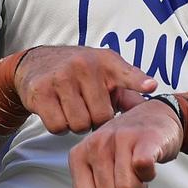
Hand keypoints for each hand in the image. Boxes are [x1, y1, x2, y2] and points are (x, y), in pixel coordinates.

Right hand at [13, 46, 155, 133]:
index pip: (126, 72)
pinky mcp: (41, 91)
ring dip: (76, 124)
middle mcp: (84, 65)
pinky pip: (58, 126)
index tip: (151, 85)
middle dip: (95, 120)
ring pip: (79, 124)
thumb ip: (127, 92)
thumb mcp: (104, 74)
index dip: (138, 81)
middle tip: (87, 108)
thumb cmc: (79, 73)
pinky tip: (57, 111)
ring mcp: (62, 77)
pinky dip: (59, 126)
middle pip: (101, 116)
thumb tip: (151, 111)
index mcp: (105, 61)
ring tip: (73, 108)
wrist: (36, 62)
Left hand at [68, 96, 183, 187]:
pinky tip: (149, 164)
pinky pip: (142, 169)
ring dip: (139, 187)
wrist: (157, 116)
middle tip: (130, 178)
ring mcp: (120, 139)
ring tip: (139, 171)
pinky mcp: (145, 138)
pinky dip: (149, 174)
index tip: (114, 187)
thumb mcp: (102, 170)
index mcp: (79, 154)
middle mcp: (96, 143)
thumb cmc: (127, 147)